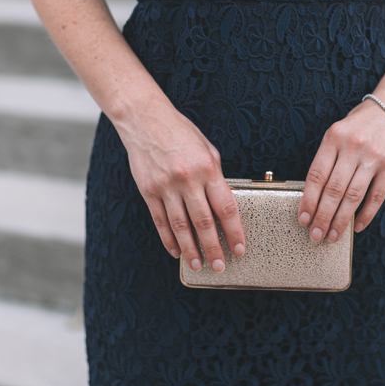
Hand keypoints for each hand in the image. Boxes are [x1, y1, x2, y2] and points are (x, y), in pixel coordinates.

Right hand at [119, 101, 244, 272]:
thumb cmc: (181, 133)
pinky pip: (160, 220)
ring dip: (191, 249)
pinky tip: (176, 251)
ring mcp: (165, 186)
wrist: (145, 120)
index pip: (226, 207)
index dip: (234, 231)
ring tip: (198, 265)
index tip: (240, 248)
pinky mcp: (148, 190)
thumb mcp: (207, 149)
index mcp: (207, 168)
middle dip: (214, 247)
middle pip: (204, 222)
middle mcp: (187, 179)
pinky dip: (168, 239)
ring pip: (180, 226)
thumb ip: (216, 177)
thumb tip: (223, 205)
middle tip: (220, 266)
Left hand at [297, 101, 384, 241]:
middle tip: (315, 235)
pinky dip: (366, 214)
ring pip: (353, 196)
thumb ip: (328, 159)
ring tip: (333, 236)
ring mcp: (373, 156)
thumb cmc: (361, 124)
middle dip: (322, 216)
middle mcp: (353, 146)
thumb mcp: (339, 132)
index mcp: (334, 137)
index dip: (308, 200)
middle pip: (333, 189)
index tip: (303, 218)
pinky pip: (376, 196)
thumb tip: (315, 197)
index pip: (316, 175)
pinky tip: (357, 226)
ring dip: (341, 220)